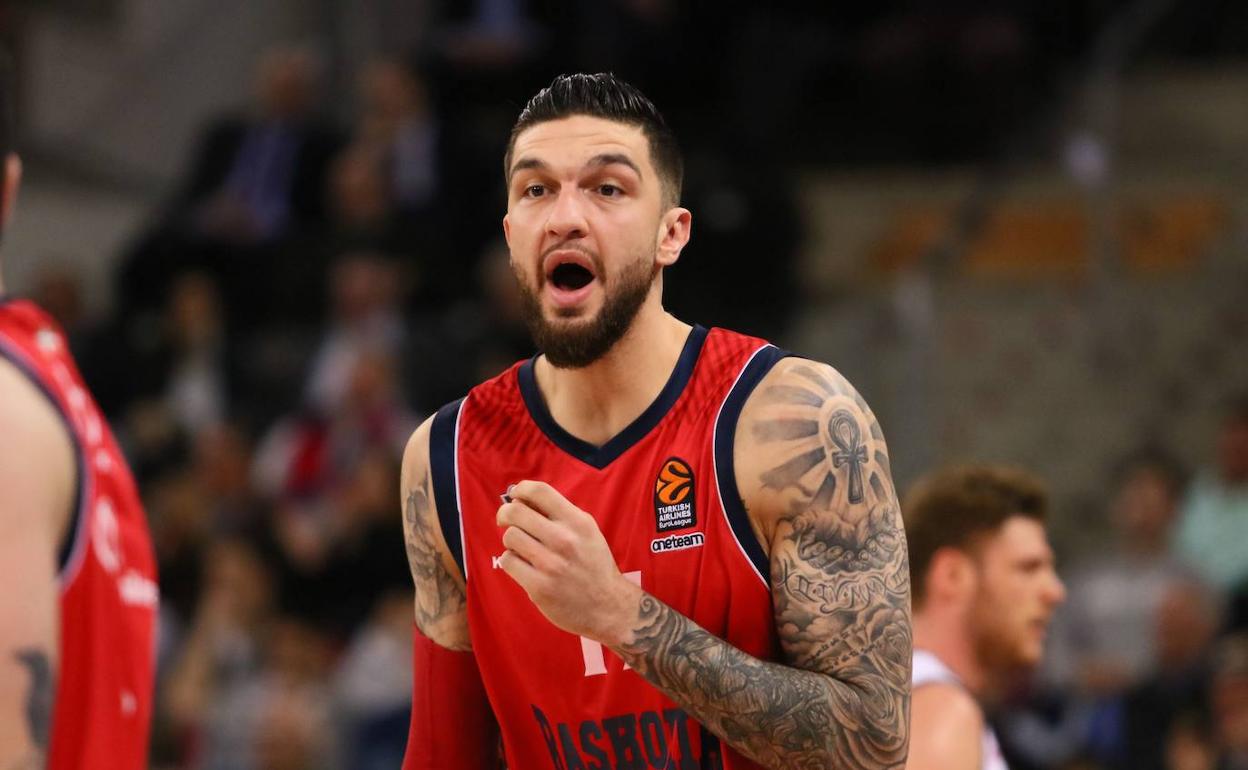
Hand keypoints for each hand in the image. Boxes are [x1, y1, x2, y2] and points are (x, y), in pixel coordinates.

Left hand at [496, 480, 640, 644]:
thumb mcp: (587, 532)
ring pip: (510, 536)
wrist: (608, 606)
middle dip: (505, 513)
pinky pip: (508, 561)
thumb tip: (523, 498)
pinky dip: (511, 561)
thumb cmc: (594, 565)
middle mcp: (564, 540)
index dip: (521, 489)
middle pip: (516, 512)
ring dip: (510, 540)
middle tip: (506, 520)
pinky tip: (522, 565)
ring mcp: (551, 565)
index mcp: (578, 522)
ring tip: (521, 547)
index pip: (539, 491)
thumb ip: (561, 515)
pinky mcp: (539, 587)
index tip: (517, 496)